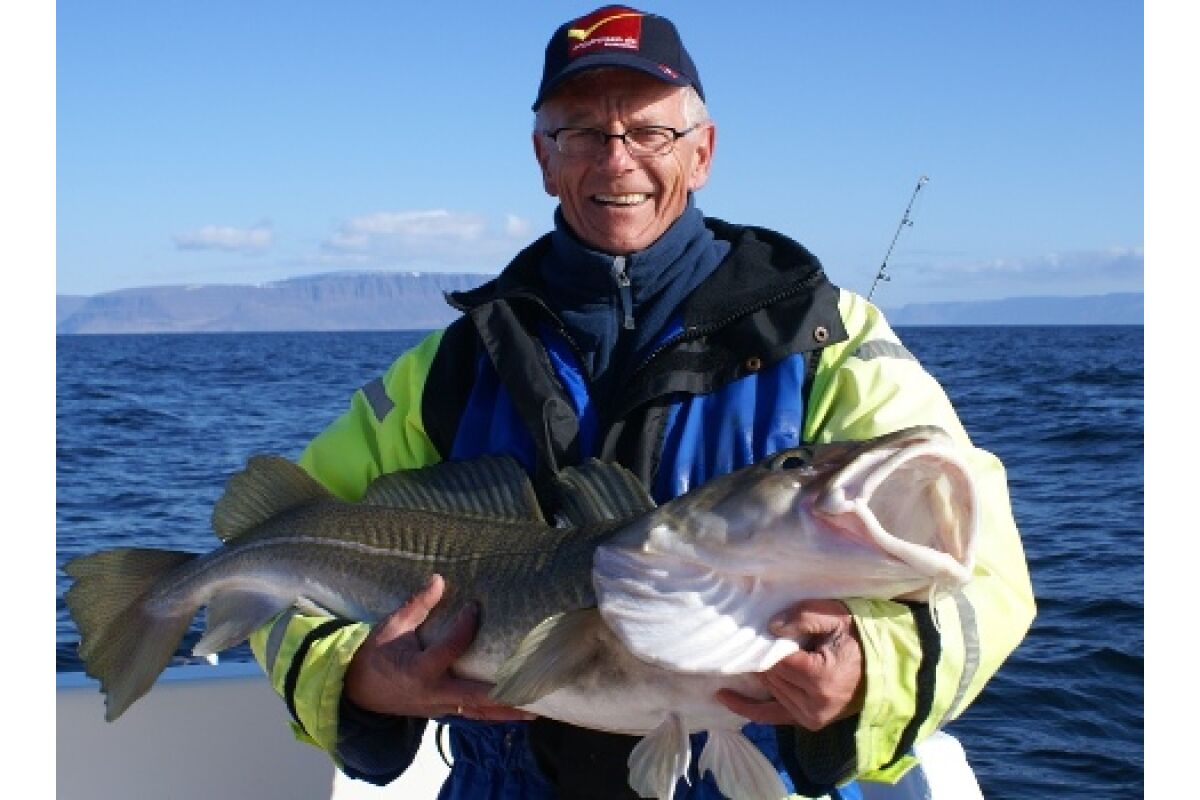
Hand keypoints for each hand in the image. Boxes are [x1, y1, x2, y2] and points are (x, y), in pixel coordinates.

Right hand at [343, 573, 535, 721]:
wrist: (358, 692)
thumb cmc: (375, 656)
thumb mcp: (390, 628)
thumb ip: (416, 605)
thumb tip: (439, 580)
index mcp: (418, 669)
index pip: (450, 648)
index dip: (465, 626)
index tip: (476, 607)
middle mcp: (434, 692)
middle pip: (477, 696)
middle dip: (505, 691)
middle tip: (533, 683)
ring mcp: (441, 706)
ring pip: (480, 712)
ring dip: (508, 709)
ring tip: (539, 706)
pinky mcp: (445, 712)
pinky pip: (475, 715)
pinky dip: (497, 714)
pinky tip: (521, 712)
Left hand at [715, 600, 864, 729]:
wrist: (885, 665)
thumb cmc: (858, 637)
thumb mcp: (835, 617)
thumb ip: (803, 617)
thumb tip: (770, 628)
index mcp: (820, 678)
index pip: (778, 660)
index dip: (769, 644)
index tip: (763, 631)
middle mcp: (814, 703)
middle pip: (772, 676)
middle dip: (765, 658)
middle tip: (758, 639)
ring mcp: (812, 716)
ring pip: (770, 690)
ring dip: (763, 674)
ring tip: (751, 654)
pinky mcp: (809, 721)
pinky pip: (771, 716)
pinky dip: (747, 707)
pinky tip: (724, 696)